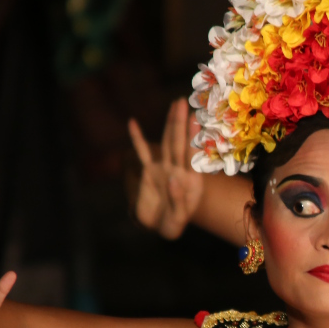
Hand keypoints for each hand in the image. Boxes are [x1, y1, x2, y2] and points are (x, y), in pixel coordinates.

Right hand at [128, 99, 203, 239]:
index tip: (196, 119)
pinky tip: (132, 123)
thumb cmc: (173, 224)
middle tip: (185, 101)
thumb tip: (173, 178)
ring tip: (175, 104)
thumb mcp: (178, 218)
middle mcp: (178, 169)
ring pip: (167, 142)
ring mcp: (163, 168)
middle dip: (182, 122)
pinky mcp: (149, 172)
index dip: (193, 138)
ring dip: (170, 123)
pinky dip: (137, 139)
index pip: (192, 156)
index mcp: (190, 180)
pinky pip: (142, 153)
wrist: (160, 227)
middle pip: (180, 143)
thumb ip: (178, 199)